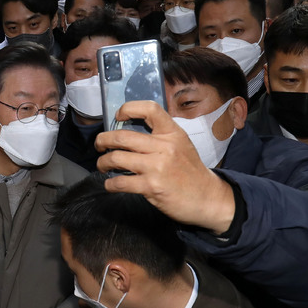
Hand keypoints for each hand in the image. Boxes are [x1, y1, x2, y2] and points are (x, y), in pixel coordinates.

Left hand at [95, 100, 235, 233]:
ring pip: (116, 158)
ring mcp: (157, 167)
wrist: (207, 198)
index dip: (129, 109)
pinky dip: (110, 184)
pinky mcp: (152, 186)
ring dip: (103, 162)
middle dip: (103, 140)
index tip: (118, 116)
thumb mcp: (181, 145)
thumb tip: (129, 131)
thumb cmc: (190, 171)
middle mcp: (164, 147)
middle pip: (122, 137)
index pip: (150, 109)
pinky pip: (121, 182)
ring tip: (103, 165)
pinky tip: (110, 184)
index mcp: (172, 133)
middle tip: (99, 145)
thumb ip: (160, 136)